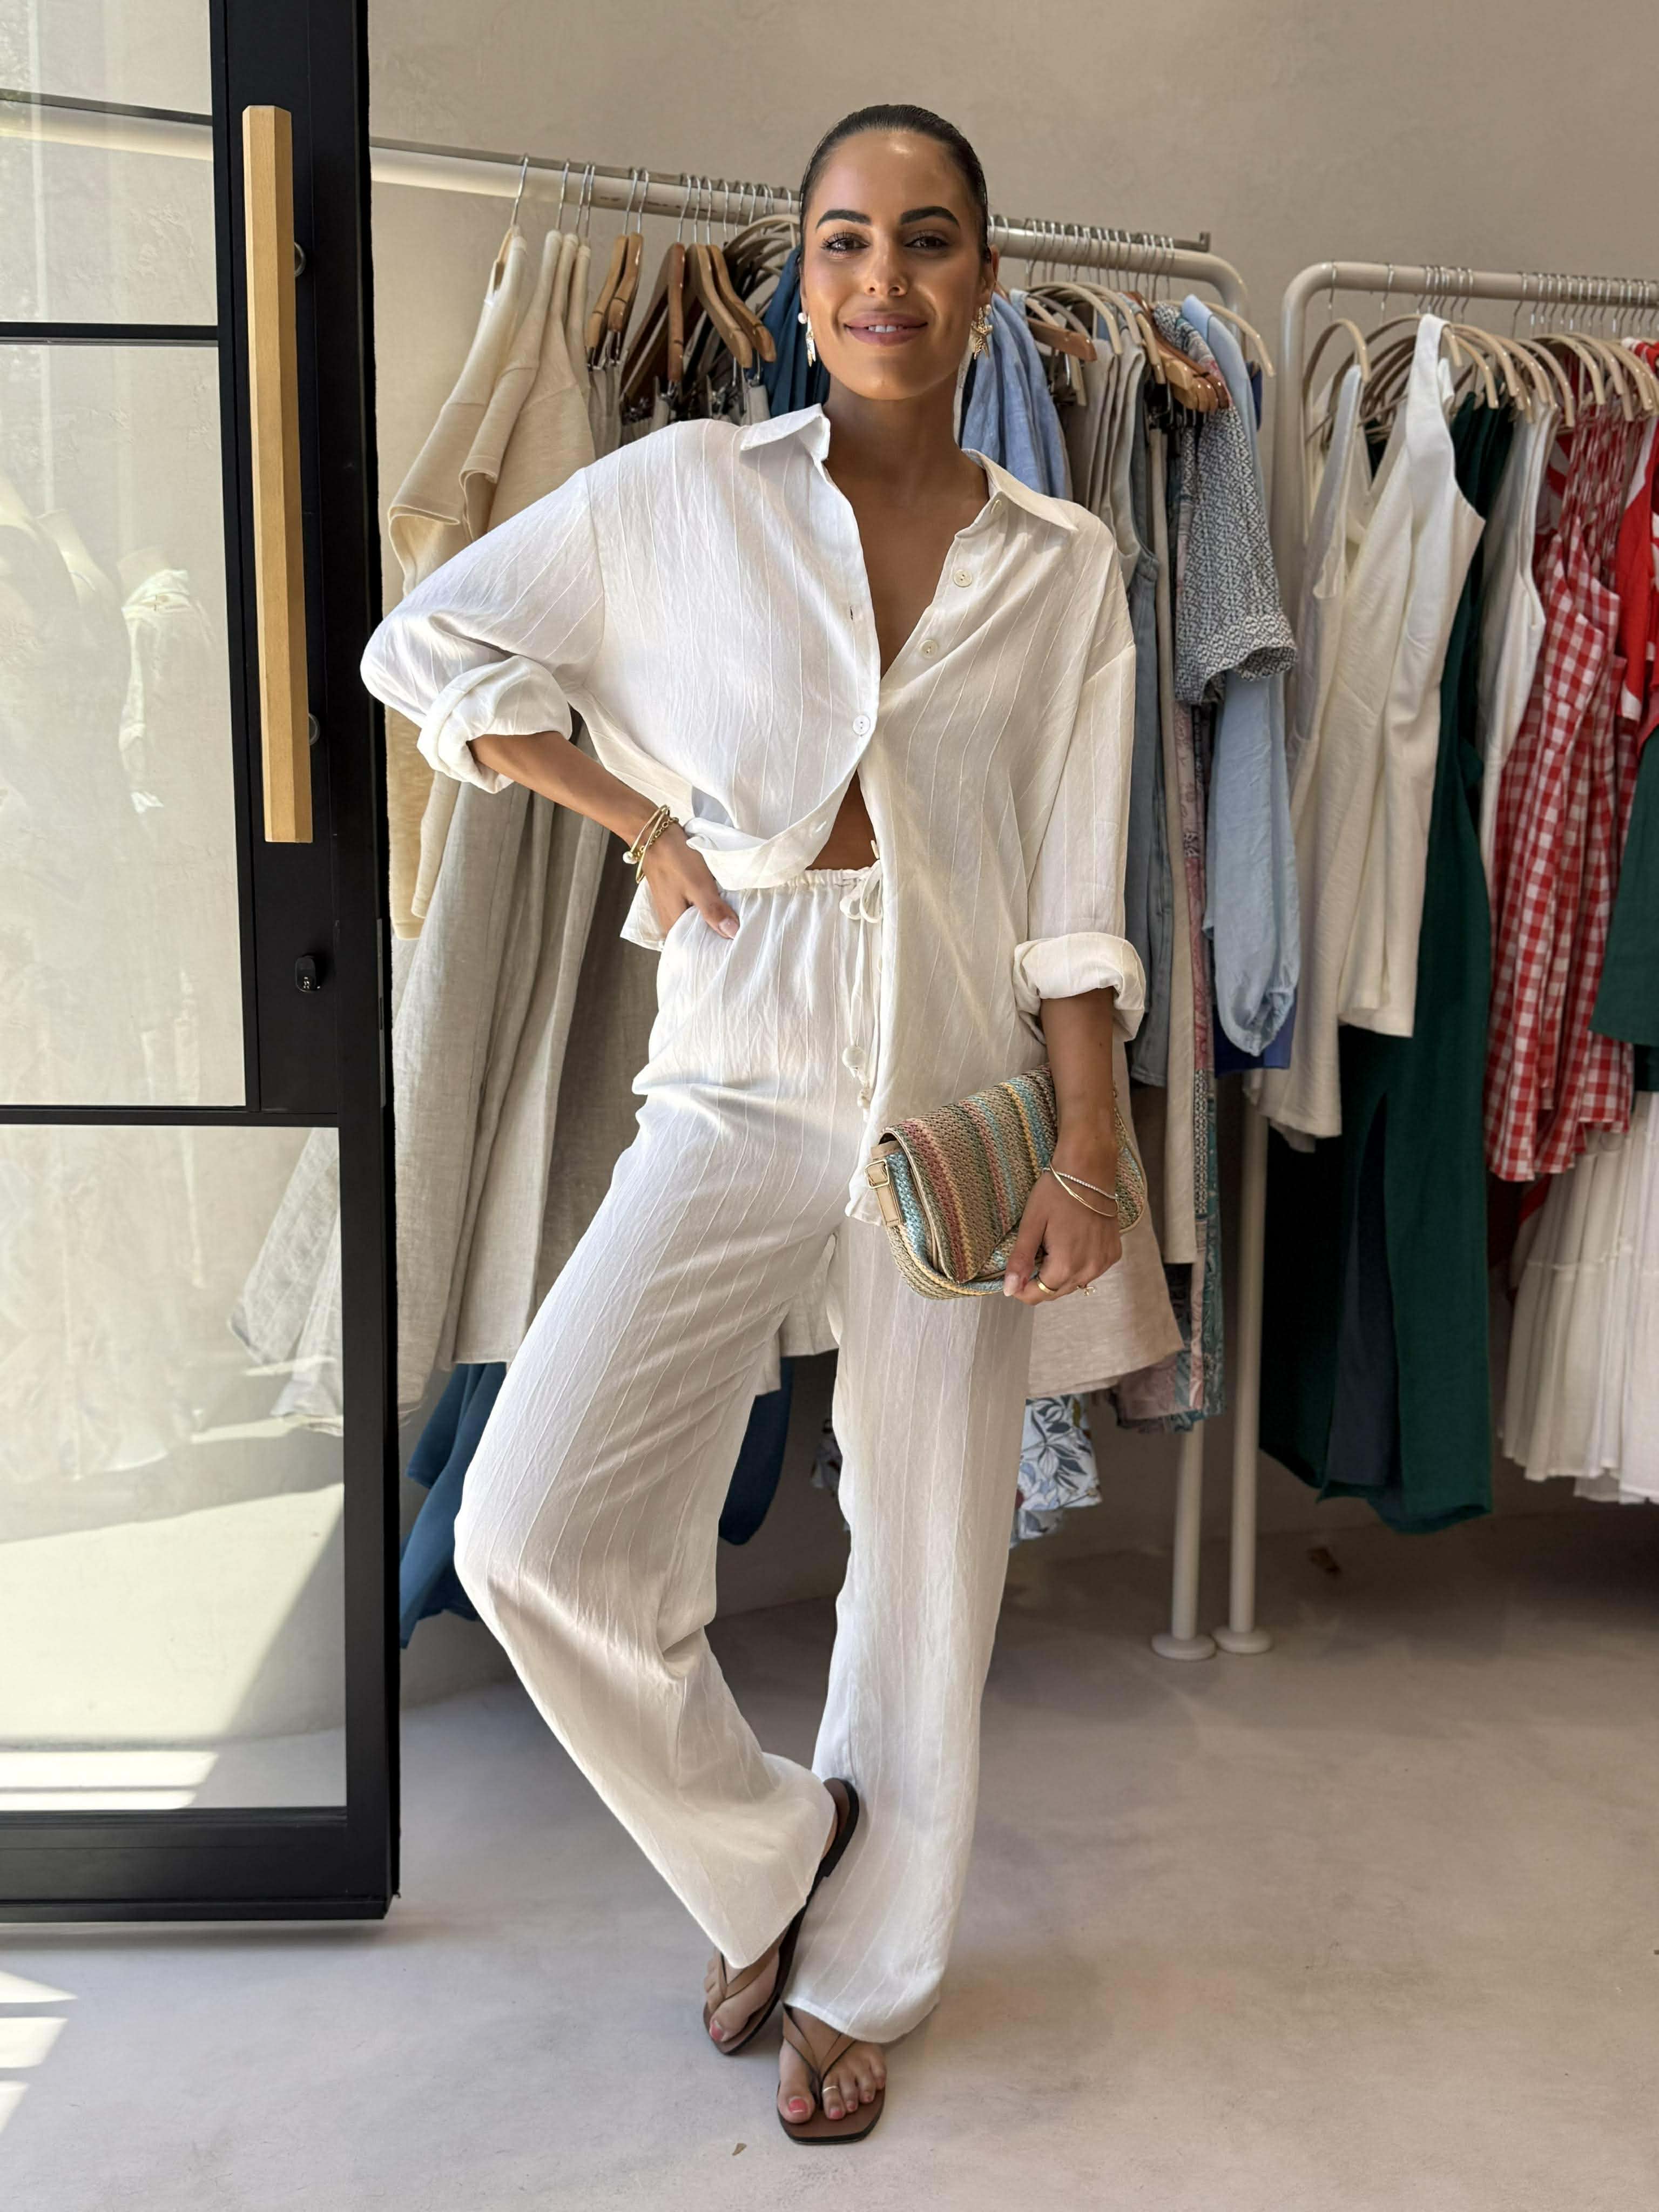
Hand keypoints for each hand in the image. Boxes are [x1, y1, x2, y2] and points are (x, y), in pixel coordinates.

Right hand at [641, 824, 739, 938]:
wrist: (654, 834)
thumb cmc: (674, 859)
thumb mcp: (698, 885)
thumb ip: (713, 911)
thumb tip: (733, 934)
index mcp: (673, 926)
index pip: (699, 948)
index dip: (720, 946)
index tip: (741, 943)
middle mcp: (671, 922)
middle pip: (701, 935)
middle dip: (721, 932)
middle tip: (745, 930)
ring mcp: (674, 908)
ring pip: (700, 921)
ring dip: (716, 918)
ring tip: (739, 918)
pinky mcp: (678, 896)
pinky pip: (697, 908)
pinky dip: (710, 906)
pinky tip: (723, 903)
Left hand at [1002, 1151, 1122, 1305]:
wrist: (1089, 1170)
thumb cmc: (1056, 1192)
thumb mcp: (1031, 1224)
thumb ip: (1021, 1260)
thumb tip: (1009, 1290)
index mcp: (1066, 1265)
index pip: (1038, 1295)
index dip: (1020, 1289)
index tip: (1014, 1273)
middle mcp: (1088, 1270)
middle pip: (1055, 1291)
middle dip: (1039, 1281)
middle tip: (1033, 1253)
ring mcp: (1104, 1263)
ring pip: (1074, 1283)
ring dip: (1060, 1274)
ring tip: (1053, 1246)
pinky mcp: (1113, 1254)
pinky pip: (1090, 1270)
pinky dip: (1079, 1264)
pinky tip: (1073, 1243)